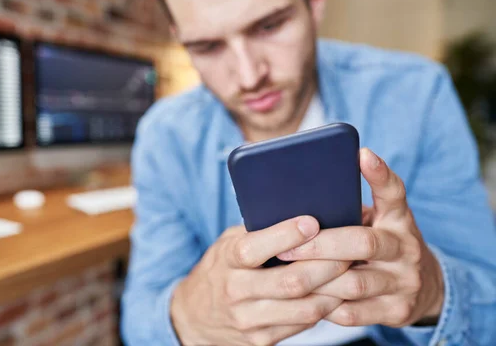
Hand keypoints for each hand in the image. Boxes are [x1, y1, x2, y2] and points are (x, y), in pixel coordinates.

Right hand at [170, 217, 349, 345]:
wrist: (194, 316)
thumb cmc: (220, 269)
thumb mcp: (227, 244)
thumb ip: (256, 233)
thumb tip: (299, 212)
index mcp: (226, 260)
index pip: (255, 248)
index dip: (286, 235)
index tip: (312, 222)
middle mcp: (236, 291)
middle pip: (291, 281)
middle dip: (326, 265)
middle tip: (349, 250)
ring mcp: (248, 319)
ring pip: (304, 307)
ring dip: (334, 290)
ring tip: (351, 273)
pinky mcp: (261, 340)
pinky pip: (303, 325)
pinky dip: (325, 308)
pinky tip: (336, 293)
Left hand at [278, 148, 444, 327]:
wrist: (422, 287)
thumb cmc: (380, 244)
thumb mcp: (376, 221)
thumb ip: (349, 212)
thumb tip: (294, 200)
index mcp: (399, 219)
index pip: (394, 192)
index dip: (379, 173)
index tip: (361, 154)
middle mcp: (407, 247)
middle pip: (362, 242)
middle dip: (319, 245)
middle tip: (286, 246)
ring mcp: (405, 281)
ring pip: (354, 282)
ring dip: (317, 278)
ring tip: (287, 272)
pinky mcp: (398, 311)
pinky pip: (353, 312)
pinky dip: (326, 305)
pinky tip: (305, 298)